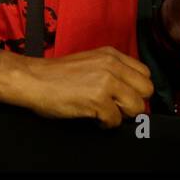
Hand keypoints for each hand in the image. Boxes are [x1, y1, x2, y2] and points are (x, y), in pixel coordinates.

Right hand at [0, 47, 153, 128]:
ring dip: (122, 115)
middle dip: (134, 103)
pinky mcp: (98, 100)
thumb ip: (112, 70)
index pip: (145, 73)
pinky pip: (116, 121)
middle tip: (117, 107)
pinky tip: (93, 117)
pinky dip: (106, 124)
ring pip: (137, 107)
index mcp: (111, 54)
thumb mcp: (90, 62)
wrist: (33, 79)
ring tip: (105, 112)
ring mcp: (106, 82)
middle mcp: (112, 65)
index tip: (124, 97)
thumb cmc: (57, 74)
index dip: (137, 89)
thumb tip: (130, 91)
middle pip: (146, 90)